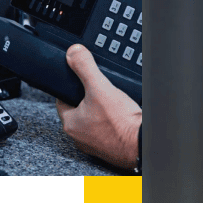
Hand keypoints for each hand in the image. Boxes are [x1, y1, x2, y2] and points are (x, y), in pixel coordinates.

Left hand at [55, 44, 141, 169]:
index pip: (63, 100)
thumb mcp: (100, 87)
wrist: (140, 144)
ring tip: (113, 104)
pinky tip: (121, 117)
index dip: (71, 88)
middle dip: (89, 100)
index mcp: (70, 124)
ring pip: (93, 122)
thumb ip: (85, 68)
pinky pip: (106, 131)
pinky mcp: (109, 149)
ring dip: (102, 113)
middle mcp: (79, 138)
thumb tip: (74, 53)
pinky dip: (112, 124)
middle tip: (101, 92)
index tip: (80, 82)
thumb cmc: (119, 123)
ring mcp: (94, 145)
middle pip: (79, 110)